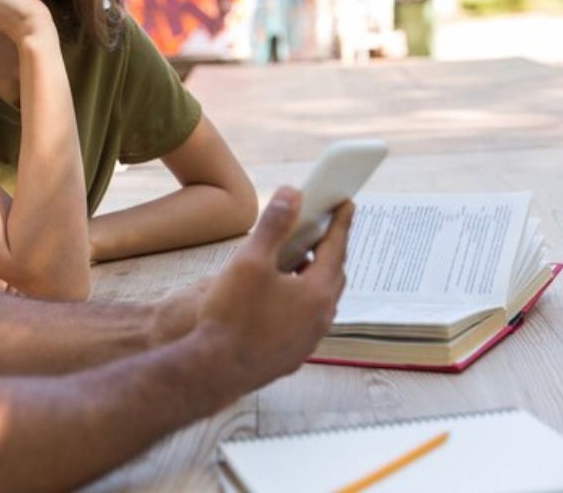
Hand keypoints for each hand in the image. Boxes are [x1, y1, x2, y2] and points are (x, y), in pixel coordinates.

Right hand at [191, 186, 351, 402]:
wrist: (216, 368)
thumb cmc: (233, 315)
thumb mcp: (251, 260)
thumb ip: (274, 225)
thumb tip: (292, 195)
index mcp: (317, 291)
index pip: (336, 248)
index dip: (341, 223)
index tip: (346, 204)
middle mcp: (320, 317)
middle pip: (333, 275)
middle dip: (328, 250)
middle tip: (319, 231)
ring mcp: (308, 339)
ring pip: (320, 301)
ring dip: (313, 278)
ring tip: (296, 262)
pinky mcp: (292, 354)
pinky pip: (304, 321)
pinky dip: (300, 302)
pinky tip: (278, 300)